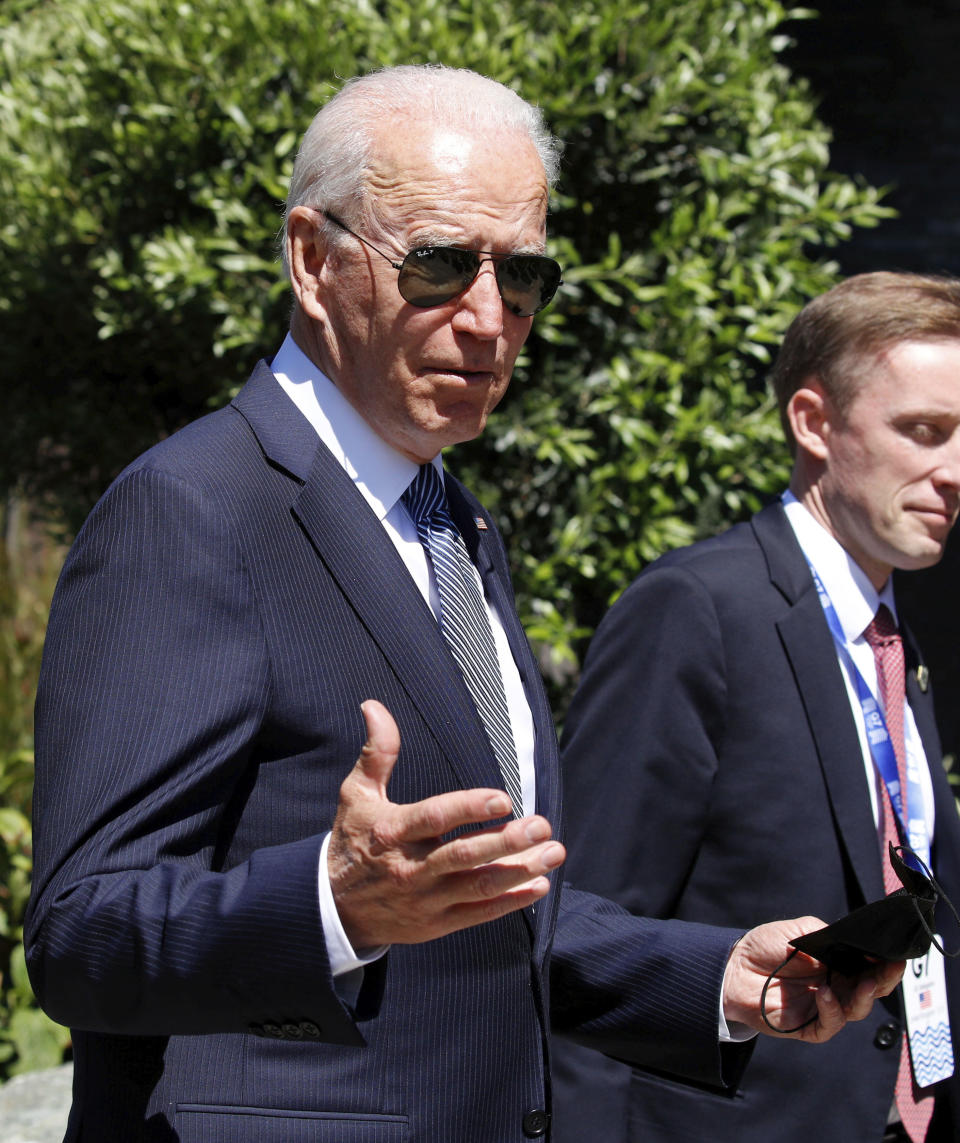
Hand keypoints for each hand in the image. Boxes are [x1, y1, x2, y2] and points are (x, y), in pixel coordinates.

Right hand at [328, 700, 565, 949]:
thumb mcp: (357, 794)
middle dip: (507, 841)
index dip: (469, 808)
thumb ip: (376, 752)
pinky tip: (540, 885)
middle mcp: (410, 868)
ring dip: (520, 870)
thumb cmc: (353, 840)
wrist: (334, 909)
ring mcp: (425, 900)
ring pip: (478, 886)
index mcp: (392, 831)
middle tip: (542, 825)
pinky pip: (478, 913)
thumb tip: (374, 706)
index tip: (503, 798)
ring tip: (554, 852)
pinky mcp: (436, 923)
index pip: (435, 818)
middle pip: (464, 855)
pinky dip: (511, 902)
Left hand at [722, 917, 904, 1042]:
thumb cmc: (765, 946)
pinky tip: (826, 994)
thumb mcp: (799, 931)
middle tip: (889, 970)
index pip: (869, 968)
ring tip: (865, 984)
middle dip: (883, 981)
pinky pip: (828, 1025)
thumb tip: (855, 941)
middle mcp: (834, 987)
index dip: (884, 964)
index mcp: (836, 965)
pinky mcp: (806, 1025)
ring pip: (855, 1010)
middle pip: (869, 991)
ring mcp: (822, 1008)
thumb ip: (828, 936)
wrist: (733, 966)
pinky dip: (832, 1011)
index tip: (895, 956)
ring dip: (864, 998)